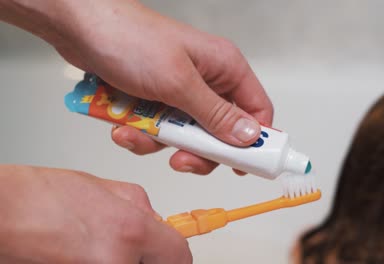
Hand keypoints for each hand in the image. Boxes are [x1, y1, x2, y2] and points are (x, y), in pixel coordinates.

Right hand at [0, 165, 191, 263]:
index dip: (175, 255)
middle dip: (149, 259)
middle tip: (132, 247)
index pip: (179, 257)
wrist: (4, 214)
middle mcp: (118, 263)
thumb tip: (158, 223)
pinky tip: (88, 253)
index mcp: (130, 231)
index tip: (169, 253)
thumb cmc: (43, 198)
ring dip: (126, 262)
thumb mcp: (108, 190)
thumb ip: (142, 208)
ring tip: (101, 245)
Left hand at [54, 0, 272, 174]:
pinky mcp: (156, 99)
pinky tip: (122, 125)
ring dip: (160, 142)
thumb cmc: (129, 39)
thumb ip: (214, 114)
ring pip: (185, 136)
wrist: (79, 27)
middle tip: (179, 158)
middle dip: (197, 150)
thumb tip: (248, 137)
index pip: (256, 110)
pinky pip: (159, 130)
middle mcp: (206, 81)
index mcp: (224, 68)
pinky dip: (141, 134)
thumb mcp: (178, 82)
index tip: (241, 167)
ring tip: (136, 132)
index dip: (254, 142)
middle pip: (220, 132)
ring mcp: (180, 92)